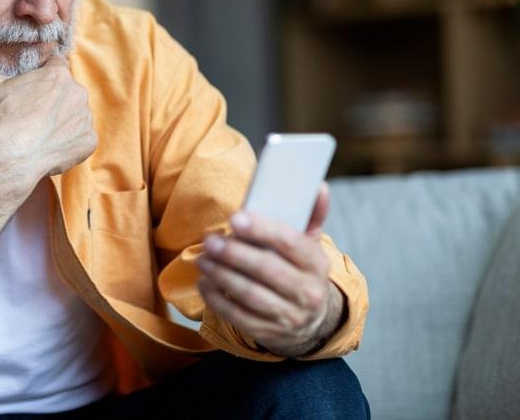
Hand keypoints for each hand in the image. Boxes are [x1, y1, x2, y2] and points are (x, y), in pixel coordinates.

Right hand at [0, 37, 96, 181]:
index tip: (31, 91)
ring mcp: (85, 118)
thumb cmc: (1, 118)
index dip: (43, 78)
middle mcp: (77, 93)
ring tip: (39, 134)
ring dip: (63, 122)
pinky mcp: (89, 142)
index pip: (56, 67)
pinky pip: (82, 140)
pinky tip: (50, 148)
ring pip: (76, 116)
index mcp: (57, 75)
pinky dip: (70, 144)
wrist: (12, 156)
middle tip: (31, 115)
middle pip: (67, 92)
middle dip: (53, 101)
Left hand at [196, 184, 342, 357]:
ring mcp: (289, 316)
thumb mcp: (310, 244)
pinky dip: (217, 299)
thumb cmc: (300, 271)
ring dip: (222, 275)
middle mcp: (307, 292)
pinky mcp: (269, 333)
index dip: (261, 230)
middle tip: (210, 240)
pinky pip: (239, 317)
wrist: (312, 321)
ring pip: (251, 295)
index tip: (235, 218)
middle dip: (234, 254)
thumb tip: (317, 185)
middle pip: (267, 270)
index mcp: (316, 263)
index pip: (290, 243)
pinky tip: (204, 282)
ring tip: (203, 259)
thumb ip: (311, 215)